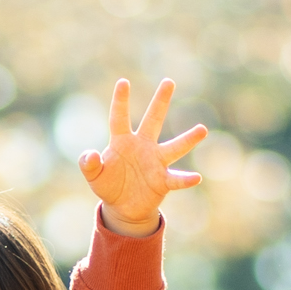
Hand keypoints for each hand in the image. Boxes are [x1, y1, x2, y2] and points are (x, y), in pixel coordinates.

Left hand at [76, 76, 210, 236]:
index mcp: (122, 141)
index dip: (120, 101)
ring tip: (202, 130)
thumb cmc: (108, 185)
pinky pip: (176, 179)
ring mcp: (155, 162)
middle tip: (168, 81)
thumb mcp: (94, 176)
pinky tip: (196, 178)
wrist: (122, 208)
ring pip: (174, 147)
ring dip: (188, 139)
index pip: (120, 118)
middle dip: (160, 102)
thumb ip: (88, 164)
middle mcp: (143, 146)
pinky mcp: (163, 181)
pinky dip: (185, 179)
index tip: (123, 82)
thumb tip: (90, 155)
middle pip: (153, 120)